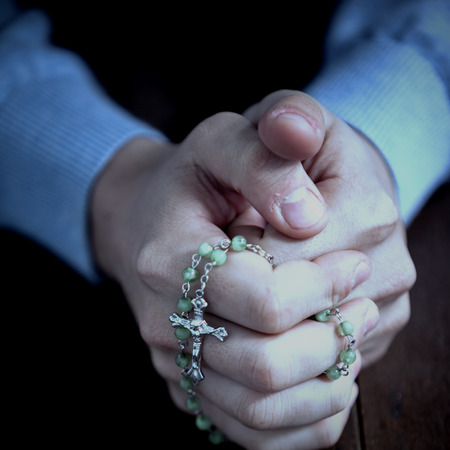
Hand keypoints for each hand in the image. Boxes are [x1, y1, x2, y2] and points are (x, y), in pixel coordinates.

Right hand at [89, 114, 377, 448]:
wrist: (141, 220)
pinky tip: (328, 382)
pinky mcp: (190, 382)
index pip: (259, 299)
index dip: (321, 286)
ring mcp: (175, 360)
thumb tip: (308, 214)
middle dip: (329, 340)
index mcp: (168, 258)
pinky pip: (251, 432)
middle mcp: (164, 320)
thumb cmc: (187, 178)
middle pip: (262, 366)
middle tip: (362, 306)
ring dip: (322, 385)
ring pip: (258, 411)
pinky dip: (301, 421)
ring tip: (350, 342)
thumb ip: (263, 158)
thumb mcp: (220, 141)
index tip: (355, 263)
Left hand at [239, 90, 416, 366]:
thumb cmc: (285, 158)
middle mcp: (390, 271)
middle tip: (237, 258)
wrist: (312, 191)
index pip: (283, 264)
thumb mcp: (278, 121)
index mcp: (369, 211)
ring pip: (301, 358)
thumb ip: (284, 122)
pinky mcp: (370, 342)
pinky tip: (264, 314)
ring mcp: (382, 314)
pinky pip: (313, 378)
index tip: (231, 231)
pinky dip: (275, 357)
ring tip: (255, 280)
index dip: (240, 254)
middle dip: (246, 295)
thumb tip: (295, 159)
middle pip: (293, 320)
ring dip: (258, 327)